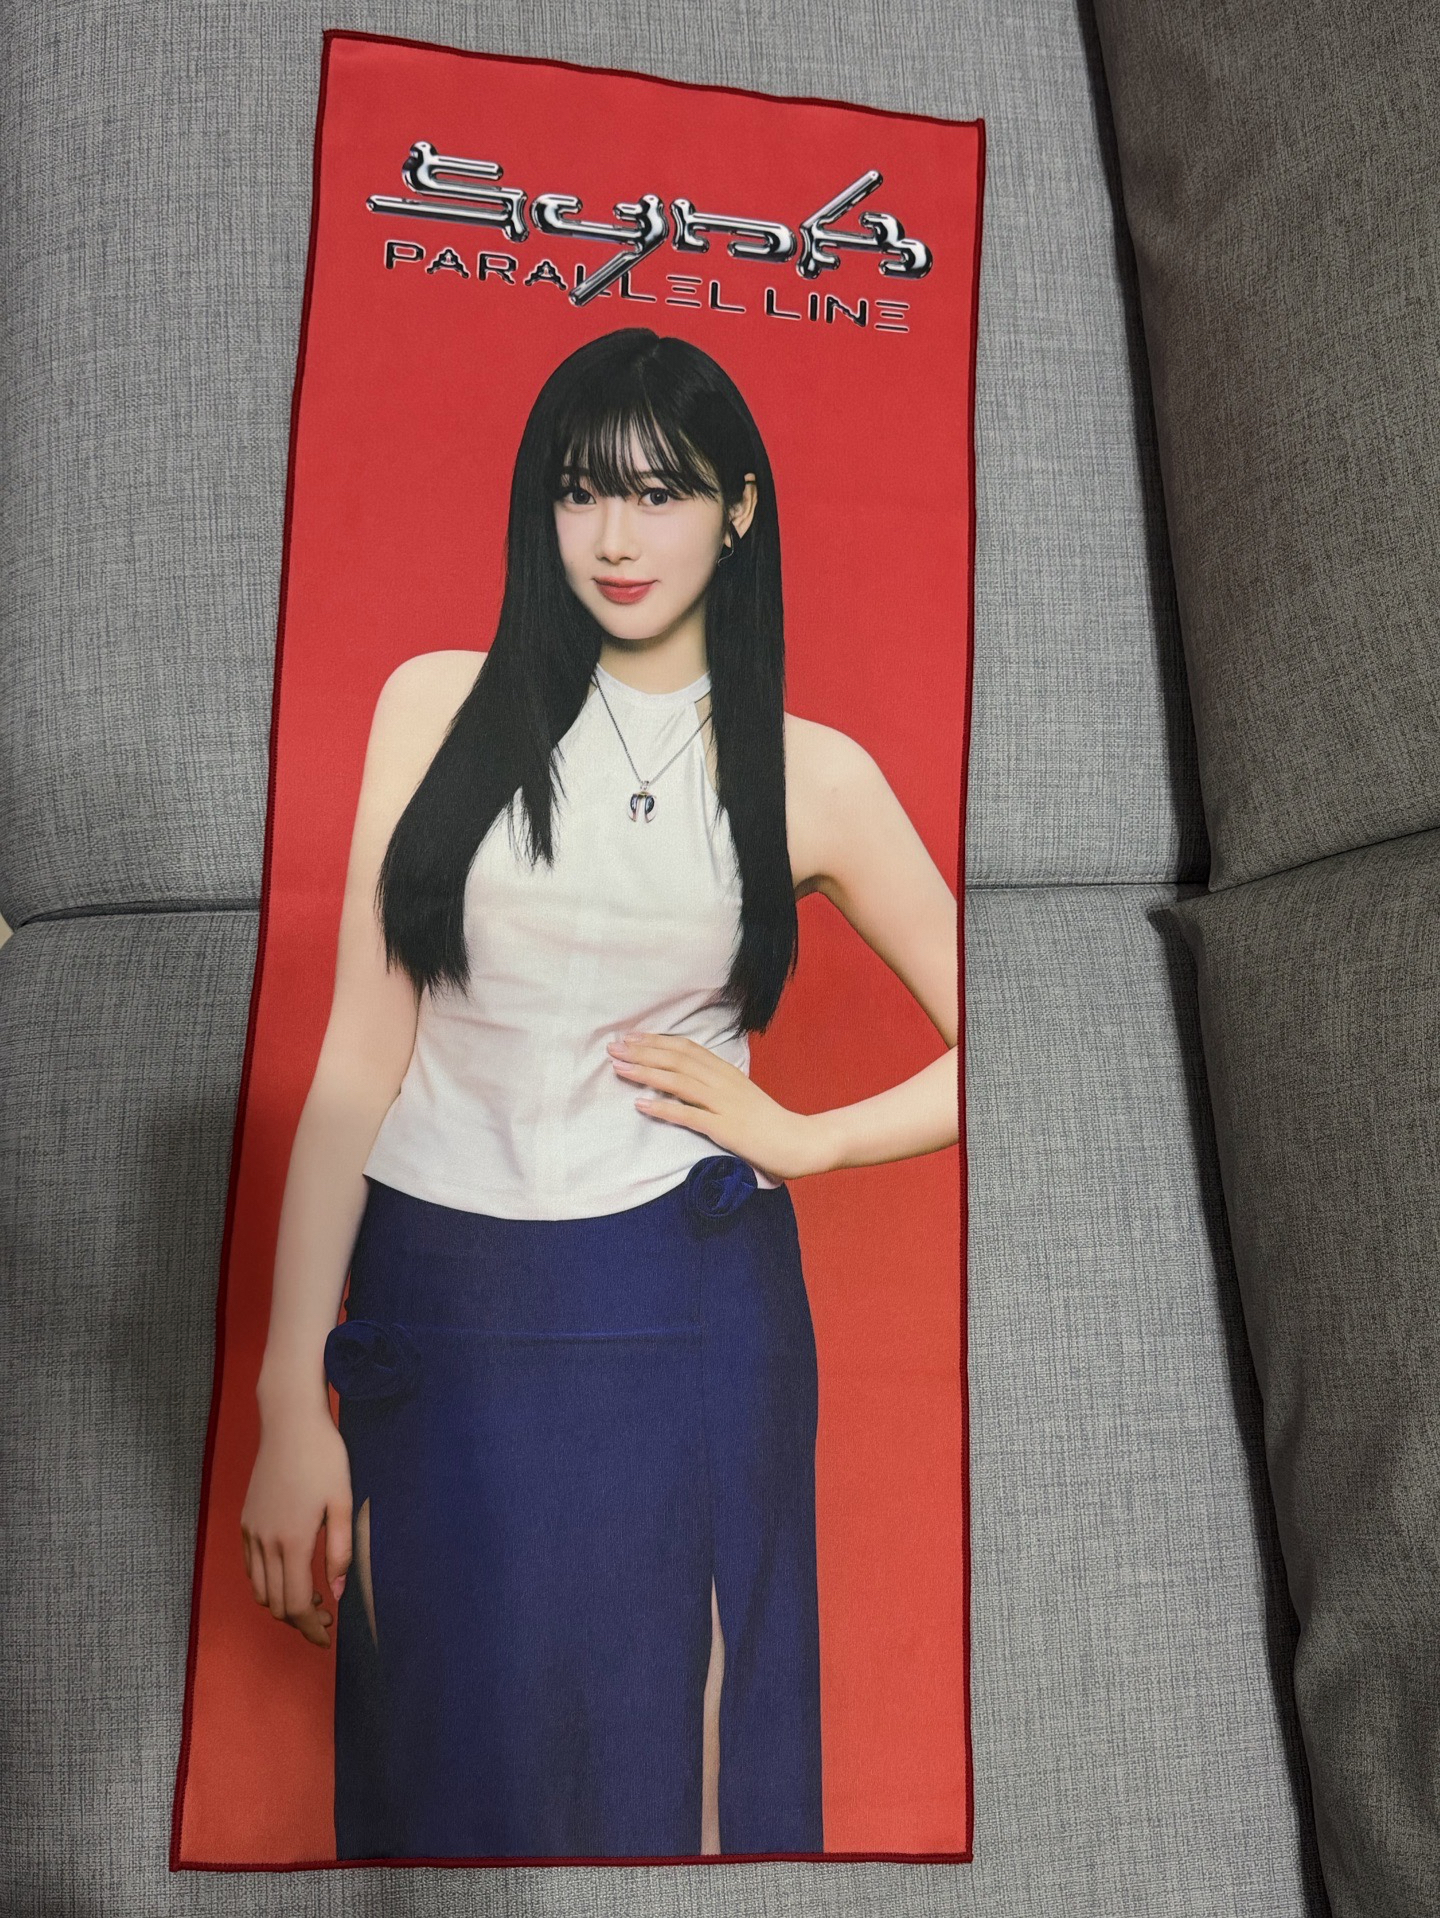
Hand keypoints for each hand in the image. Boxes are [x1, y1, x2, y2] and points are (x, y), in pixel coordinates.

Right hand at [240, 1407, 353, 1649]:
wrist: (290, 1424)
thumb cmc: (324, 1458)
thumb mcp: (344, 1502)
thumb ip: (341, 1550)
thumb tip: (339, 1592)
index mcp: (293, 1541)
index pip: (297, 1604)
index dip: (313, 1628)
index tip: (329, 1637)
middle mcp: (266, 1542)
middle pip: (276, 1605)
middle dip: (300, 1622)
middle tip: (326, 1620)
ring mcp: (251, 1532)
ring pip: (260, 1590)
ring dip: (282, 1604)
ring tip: (312, 1599)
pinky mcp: (245, 1522)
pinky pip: (251, 1568)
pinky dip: (267, 1583)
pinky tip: (289, 1574)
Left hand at [606, 1032, 833, 1181]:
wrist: (799, 1141)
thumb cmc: (767, 1121)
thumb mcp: (740, 1094)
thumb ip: (715, 1084)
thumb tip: (686, 1078)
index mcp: (726, 1071)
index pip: (685, 1048)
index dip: (656, 1041)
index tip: (630, 1037)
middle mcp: (722, 1081)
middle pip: (677, 1059)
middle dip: (642, 1052)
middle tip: (612, 1047)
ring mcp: (723, 1104)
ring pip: (678, 1081)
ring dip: (645, 1073)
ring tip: (618, 1068)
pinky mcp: (725, 1127)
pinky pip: (689, 1115)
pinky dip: (663, 1108)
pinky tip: (641, 1104)